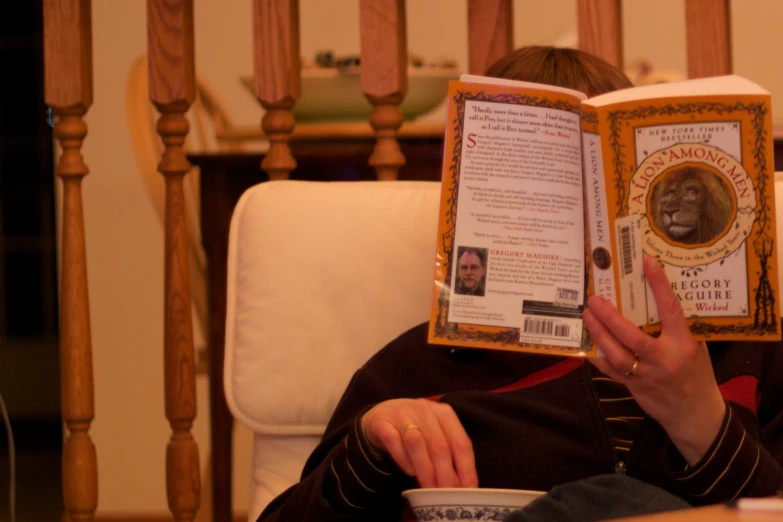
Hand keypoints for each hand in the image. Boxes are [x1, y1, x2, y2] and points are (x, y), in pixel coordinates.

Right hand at [360, 398, 477, 487]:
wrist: (380, 416)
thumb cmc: (415, 429)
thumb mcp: (434, 435)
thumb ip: (448, 455)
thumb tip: (463, 487)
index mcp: (444, 413)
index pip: (461, 442)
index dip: (467, 468)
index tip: (468, 490)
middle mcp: (425, 410)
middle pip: (439, 445)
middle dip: (445, 475)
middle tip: (446, 496)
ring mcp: (402, 413)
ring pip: (416, 443)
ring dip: (425, 470)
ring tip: (429, 489)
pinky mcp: (381, 421)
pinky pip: (393, 442)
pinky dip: (403, 459)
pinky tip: (409, 472)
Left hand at [583, 256, 725, 465]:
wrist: (695, 415)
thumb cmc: (697, 375)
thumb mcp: (697, 348)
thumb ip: (679, 328)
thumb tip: (656, 300)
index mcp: (684, 345)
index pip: (671, 309)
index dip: (659, 284)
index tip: (647, 262)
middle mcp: (664, 359)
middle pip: (631, 335)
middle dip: (610, 316)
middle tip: (595, 299)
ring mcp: (646, 375)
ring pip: (616, 354)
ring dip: (598, 333)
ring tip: (587, 315)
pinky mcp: (633, 386)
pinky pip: (611, 369)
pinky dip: (598, 355)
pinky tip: (587, 342)